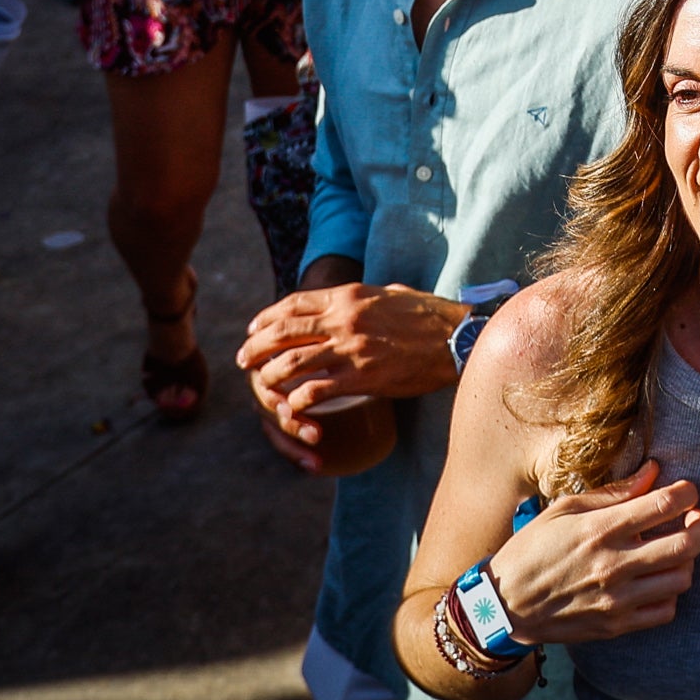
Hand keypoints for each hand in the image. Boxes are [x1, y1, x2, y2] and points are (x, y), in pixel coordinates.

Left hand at [237, 282, 466, 449]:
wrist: (456, 338)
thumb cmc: (430, 315)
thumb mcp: (392, 293)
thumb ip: (367, 296)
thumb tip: (356, 296)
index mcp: (349, 296)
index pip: (293, 303)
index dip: (266, 317)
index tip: (253, 328)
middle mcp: (344, 319)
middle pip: (284, 332)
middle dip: (256, 346)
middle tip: (244, 359)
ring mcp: (351, 348)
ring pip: (293, 362)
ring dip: (270, 375)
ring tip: (262, 384)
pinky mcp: (362, 377)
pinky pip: (317, 389)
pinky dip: (298, 399)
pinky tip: (292, 405)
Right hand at [487, 460, 699, 644]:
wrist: (503, 606)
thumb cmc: (532, 550)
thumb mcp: (564, 510)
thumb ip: (614, 492)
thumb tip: (653, 471)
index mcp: (601, 529)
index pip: (666, 504)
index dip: (688, 493)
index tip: (687, 492)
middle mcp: (614, 564)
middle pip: (688, 544)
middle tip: (699, 518)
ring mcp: (617, 599)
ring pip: (682, 578)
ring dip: (687, 560)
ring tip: (673, 550)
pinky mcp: (616, 625)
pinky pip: (666, 611)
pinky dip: (670, 593)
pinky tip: (656, 581)